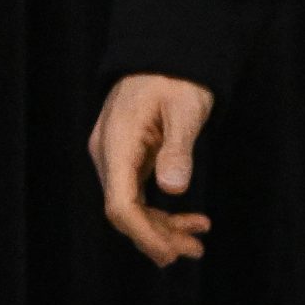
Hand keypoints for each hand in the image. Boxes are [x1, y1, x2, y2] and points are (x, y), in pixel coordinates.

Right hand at [87, 73, 216, 266]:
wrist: (166, 53)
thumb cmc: (176, 76)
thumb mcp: (185, 107)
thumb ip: (178, 148)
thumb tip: (174, 189)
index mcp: (116, 143)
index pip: (120, 204)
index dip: (143, 233)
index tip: (168, 252)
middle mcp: (109, 155)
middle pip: (125, 211)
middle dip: (158, 236)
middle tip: (194, 251)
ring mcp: (116, 157)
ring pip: (133, 206)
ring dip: (162, 227)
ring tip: (196, 241)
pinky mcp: (128, 158)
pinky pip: (139, 194)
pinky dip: (162, 210)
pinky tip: (189, 220)